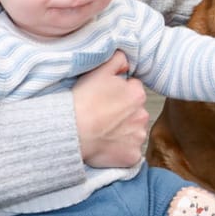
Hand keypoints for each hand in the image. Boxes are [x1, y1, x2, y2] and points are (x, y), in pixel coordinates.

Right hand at [73, 50, 149, 167]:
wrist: (71, 130)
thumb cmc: (82, 100)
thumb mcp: (99, 71)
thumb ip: (118, 60)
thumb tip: (128, 62)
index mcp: (137, 93)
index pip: (133, 90)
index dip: (118, 94)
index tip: (104, 100)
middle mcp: (143, 115)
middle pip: (135, 112)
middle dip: (123, 113)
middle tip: (103, 117)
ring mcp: (138, 136)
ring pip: (134, 132)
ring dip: (123, 132)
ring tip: (102, 132)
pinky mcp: (132, 156)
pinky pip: (131, 152)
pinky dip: (121, 151)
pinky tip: (106, 147)